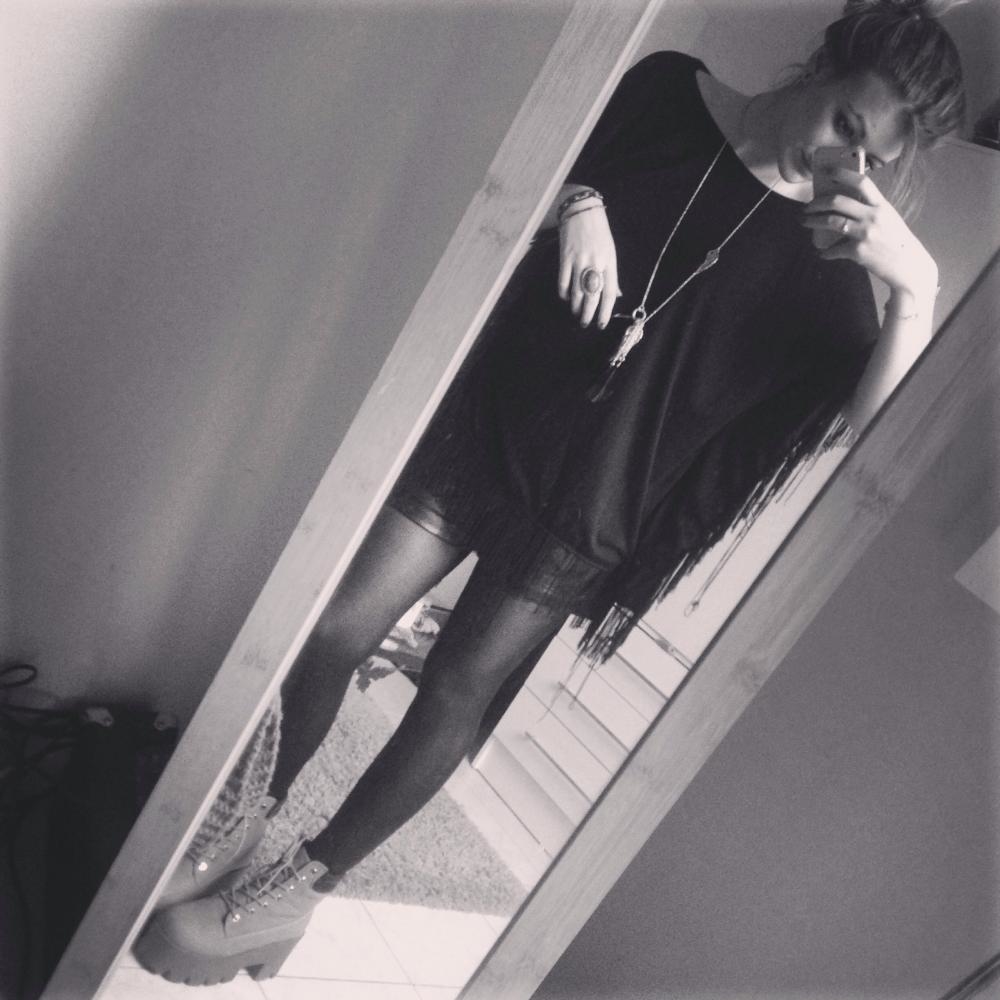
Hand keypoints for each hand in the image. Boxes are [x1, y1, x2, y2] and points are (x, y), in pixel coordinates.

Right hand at [557, 203, 620, 328]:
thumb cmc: (598, 232)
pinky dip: (564, 293)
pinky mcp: (565, 257)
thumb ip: (612, 275)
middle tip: (585, 324)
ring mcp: (579, 261)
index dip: (605, 312)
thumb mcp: (610, 252)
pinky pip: (563, 282)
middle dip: (588, 314)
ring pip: (576, 292)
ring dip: (575, 307)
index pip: (609, 293)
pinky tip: (565, 297)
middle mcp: (595, 263)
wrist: (582, 211)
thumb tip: (616, 295)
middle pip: (592, 296)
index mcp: (609, 262)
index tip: (601, 324)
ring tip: (575, 314)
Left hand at [801, 167, 938, 303]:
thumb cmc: (896, 242)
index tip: (827, 171)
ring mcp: (865, 233)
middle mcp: (873, 216)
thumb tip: (842, 206)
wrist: (908, 266)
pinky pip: (833, 250)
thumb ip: (869, 211)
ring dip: (813, 221)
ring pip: (831, 221)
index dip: (842, 174)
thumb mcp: (888, 219)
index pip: (861, 182)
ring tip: (804, 222)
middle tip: (807, 207)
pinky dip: (825, 252)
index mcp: (881, 205)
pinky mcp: (858, 251)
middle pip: (838, 201)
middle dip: (817, 202)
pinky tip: (822, 253)